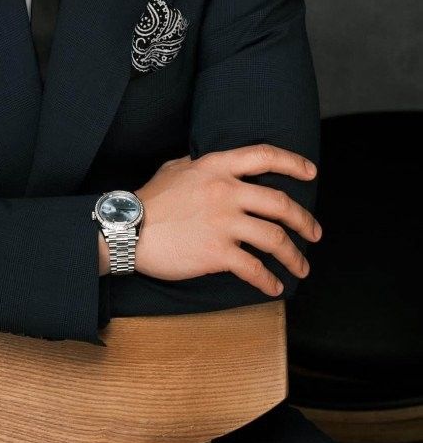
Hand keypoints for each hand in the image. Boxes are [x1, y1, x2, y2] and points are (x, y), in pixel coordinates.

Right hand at [134, 143, 321, 295]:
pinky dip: (269, 280)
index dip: (292, 162)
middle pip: (280, 203)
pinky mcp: (217, 253)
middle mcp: (225, 191)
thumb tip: (218, 166)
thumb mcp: (175, 168)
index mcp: (216, 167)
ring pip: (275, 238)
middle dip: (305, 220)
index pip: (263, 155)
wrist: (127, 229)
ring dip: (295, 256)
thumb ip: (201, 165)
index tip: (311, 173)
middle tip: (315, 233)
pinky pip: (254, 268)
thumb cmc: (149, 199)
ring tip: (302, 266)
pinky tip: (274, 287)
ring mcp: (223, 223)